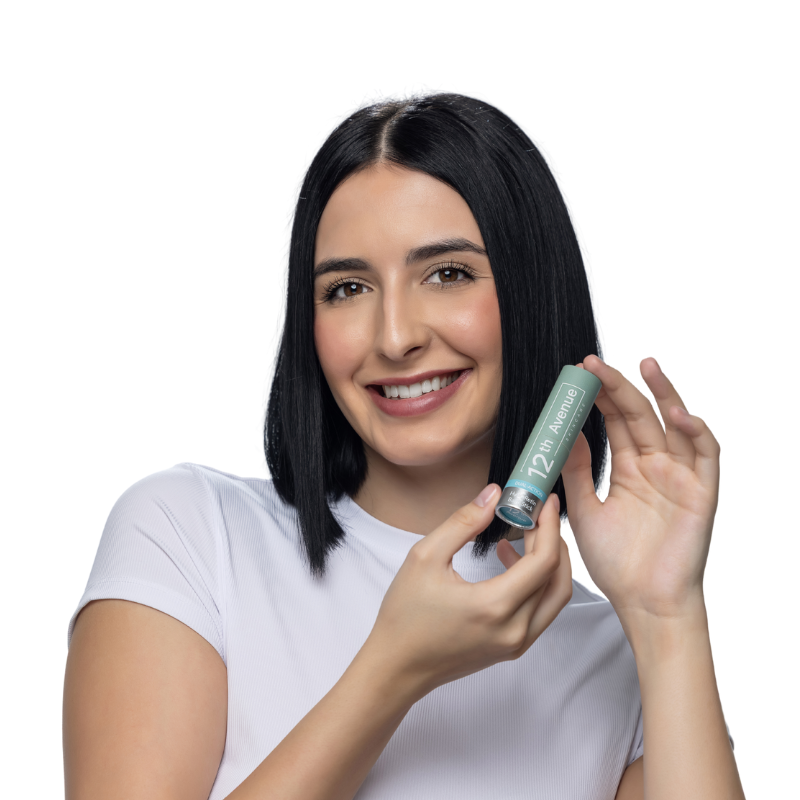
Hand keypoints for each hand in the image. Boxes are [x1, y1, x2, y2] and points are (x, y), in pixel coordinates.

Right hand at [363, 487, 571, 696]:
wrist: (397, 667)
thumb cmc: (405, 615)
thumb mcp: (425, 557)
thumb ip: (463, 522)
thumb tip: (494, 495)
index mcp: (494, 606)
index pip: (543, 561)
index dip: (549, 526)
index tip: (545, 501)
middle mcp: (514, 629)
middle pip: (557, 578)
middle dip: (552, 540)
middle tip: (537, 514)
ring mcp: (516, 643)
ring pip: (554, 597)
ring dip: (548, 562)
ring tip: (523, 533)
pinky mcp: (512, 648)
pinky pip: (540, 611)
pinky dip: (536, 582)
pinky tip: (510, 561)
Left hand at [561, 356, 719, 624]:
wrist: (642, 601)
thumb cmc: (616, 562)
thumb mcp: (585, 510)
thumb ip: (577, 472)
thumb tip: (564, 435)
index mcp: (628, 469)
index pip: (614, 422)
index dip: (599, 397)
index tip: (578, 376)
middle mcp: (655, 466)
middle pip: (639, 415)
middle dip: (618, 387)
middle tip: (593, 364)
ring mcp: (679, 477)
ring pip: (675, 425)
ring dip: (663, 394)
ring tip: (644, 365)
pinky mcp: (701, 493)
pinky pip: (706, 455)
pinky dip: (697, 432)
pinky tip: (679, 414)